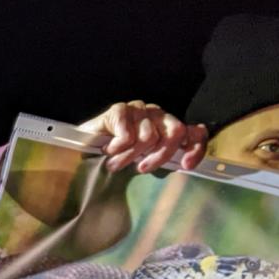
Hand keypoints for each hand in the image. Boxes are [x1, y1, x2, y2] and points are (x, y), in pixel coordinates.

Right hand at [78, 101, 208, 172]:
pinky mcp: (120, 110)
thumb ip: (166, 159)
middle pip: (175, 133)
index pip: (193, 132)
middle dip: (159, 156)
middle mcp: (157, 115)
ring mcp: (139, 110)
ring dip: (129, 156)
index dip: (194, 149)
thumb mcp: (146, 161)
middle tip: (142, 168)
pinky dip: (117, 149)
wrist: (84, 150)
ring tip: (115, 162)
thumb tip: (184, 163)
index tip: (185, 165)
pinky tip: (108, 149)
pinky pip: (128, 136)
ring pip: (148, 138)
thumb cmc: (117, 156)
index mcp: (168, 127)